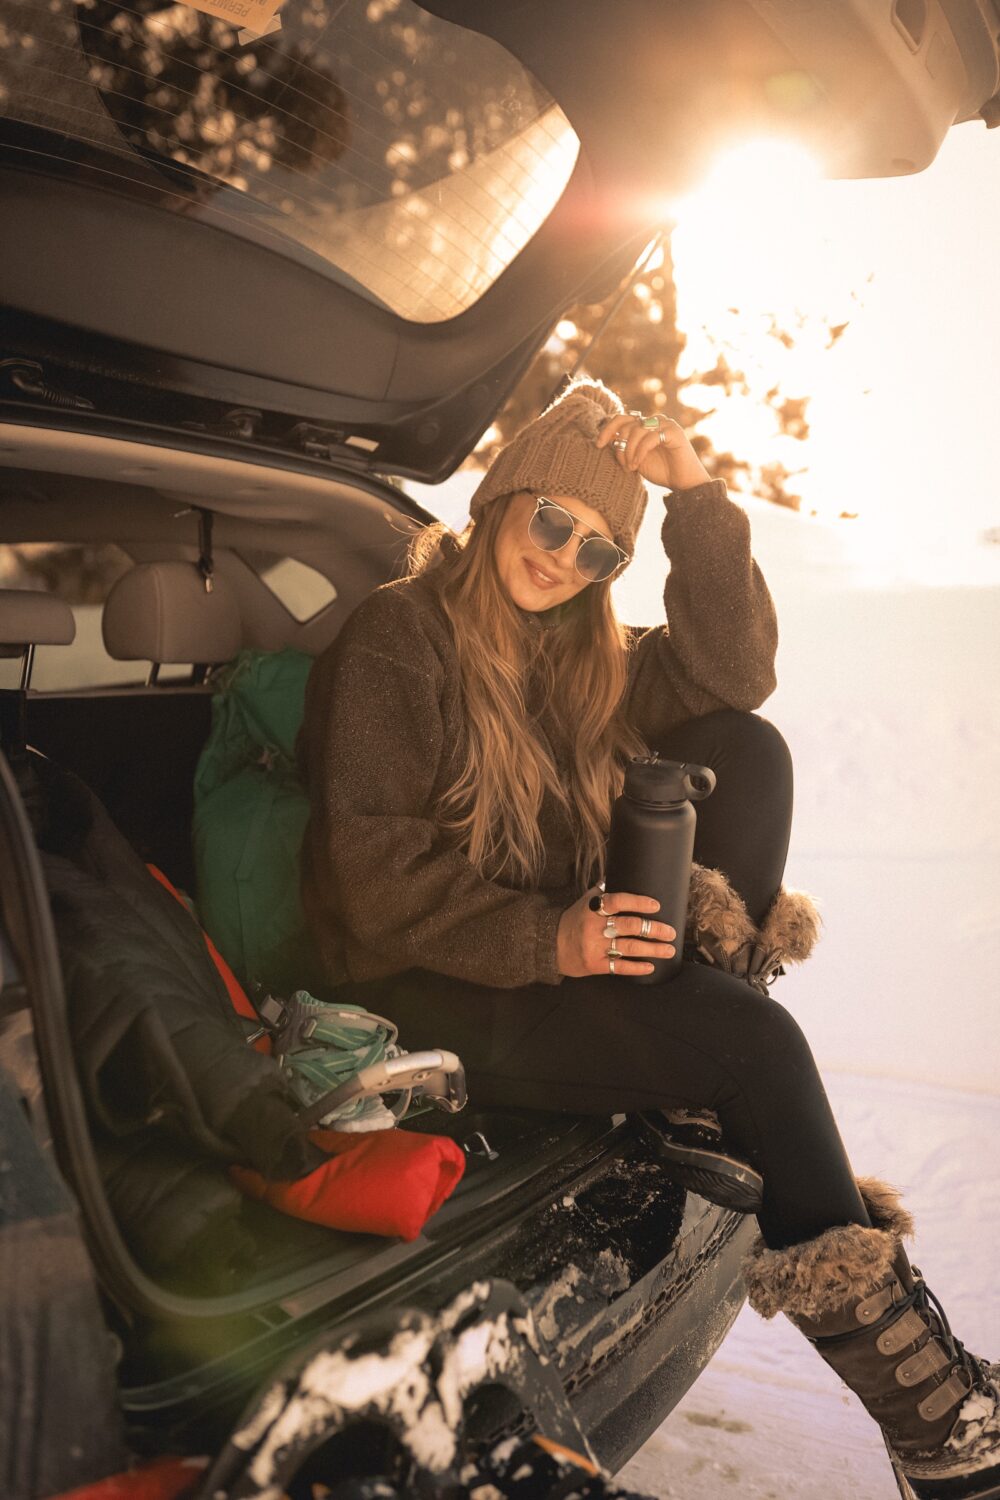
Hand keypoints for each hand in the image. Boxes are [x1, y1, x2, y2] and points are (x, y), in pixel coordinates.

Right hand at [556, 887, 676, 978]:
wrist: (550, 945)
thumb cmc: (574, 920)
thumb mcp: (585, 901)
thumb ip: (603, 891)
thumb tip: (622, 872)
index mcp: (593, 909)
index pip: (618, 901)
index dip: (638, 902)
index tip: (656, 905)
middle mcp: (594, 927)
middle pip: (629, 926)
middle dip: (654, 929)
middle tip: (671, 932)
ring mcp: (594, 947)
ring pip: (628, 947)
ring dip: (652, 949)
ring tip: (669, 950)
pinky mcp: (594, 965)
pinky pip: (619, 967)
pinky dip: (637, 967)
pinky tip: (651, 966)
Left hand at [596, 411, 710, 491]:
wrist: (684, 483)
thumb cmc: (661, 471)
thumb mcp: (635, 459)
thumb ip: (624, 448)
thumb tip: (606, 440)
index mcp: (645, 425)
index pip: (621, 418)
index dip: (607, 429)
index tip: (598, 445)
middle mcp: (655, 420)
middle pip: (626, 424)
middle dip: (620, 446)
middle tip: (622, 465)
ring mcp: (665, 424)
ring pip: (636, 430)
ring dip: (629, 451)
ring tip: (631, 467)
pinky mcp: (674, 432)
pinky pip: (649, 438)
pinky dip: (639, 452)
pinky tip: (637, 465)